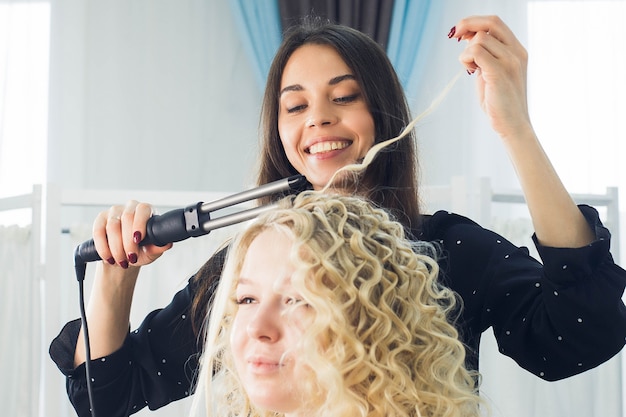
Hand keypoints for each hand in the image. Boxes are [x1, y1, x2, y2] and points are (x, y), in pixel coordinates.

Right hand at [92, 200, 171, 268]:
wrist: (125, 257)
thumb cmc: (142, 251)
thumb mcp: (152, 251)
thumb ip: (159, 246)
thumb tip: (167, 243)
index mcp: (146, 211)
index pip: (143, 209)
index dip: (139, 223)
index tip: (138, 240)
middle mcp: (130, 207)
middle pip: (127, 217)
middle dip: (128, 241)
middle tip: (131, 258)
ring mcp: (114, 212)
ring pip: (112, 226)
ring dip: (116, 247)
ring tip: (122, 261)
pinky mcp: (100, 220)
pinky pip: (98, 231)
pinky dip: (103, 247)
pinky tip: (109, 258)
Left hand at [451, 15, 531, 140]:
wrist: (512, 124)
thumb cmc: (499, 101)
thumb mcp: (491, 73)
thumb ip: (484, 56)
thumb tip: (469, 39)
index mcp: (516, 50)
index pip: (495, 23)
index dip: (474, 22)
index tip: (460, 32)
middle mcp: (516, 52)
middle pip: (490, 22)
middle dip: (467, 24)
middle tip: (455, 36)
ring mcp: (510, 62)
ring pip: (480, 38)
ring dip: (466, 51)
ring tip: (469, 67)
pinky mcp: (499, 73)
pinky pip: (477, 52)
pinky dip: (466, 58)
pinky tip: (469, 70)